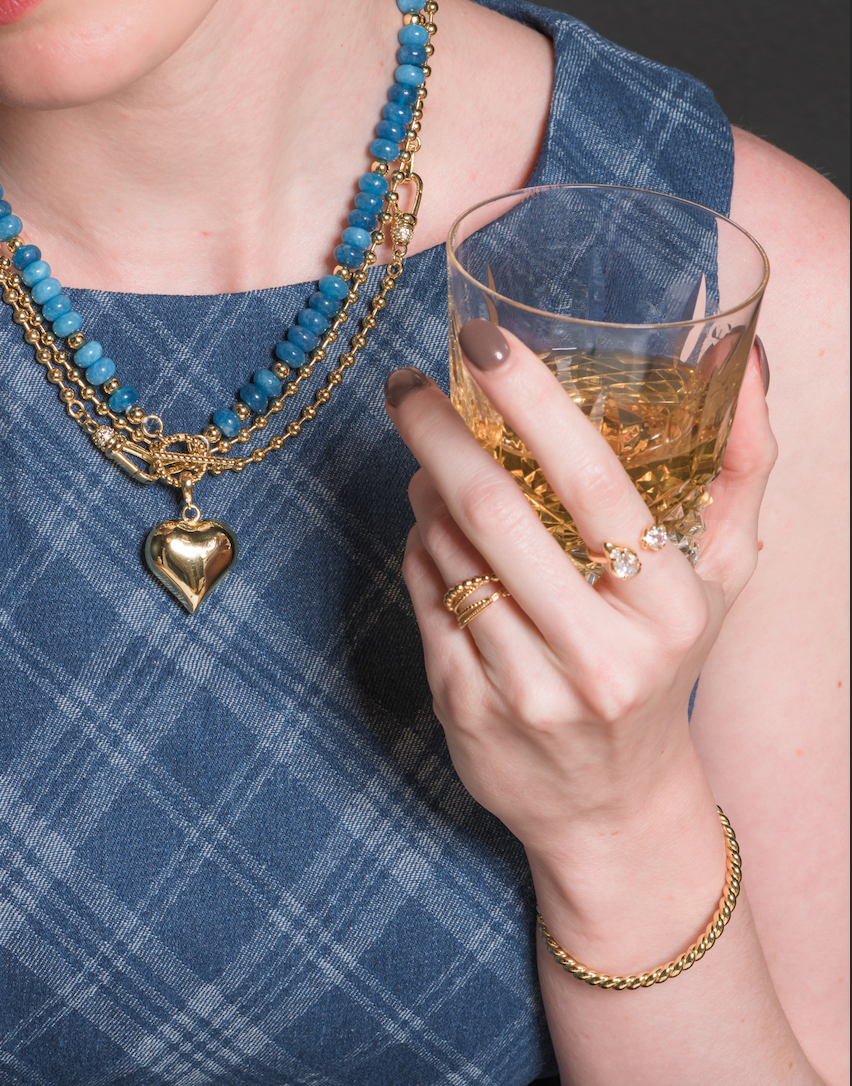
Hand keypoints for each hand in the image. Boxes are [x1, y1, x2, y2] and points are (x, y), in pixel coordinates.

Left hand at [384, 323, 775, 865]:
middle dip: (437, 429)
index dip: (531, 399)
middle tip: (407, 384)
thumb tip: (741, 353)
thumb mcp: (718, 575)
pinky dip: (419, 544)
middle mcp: (600, 653)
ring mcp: (526, 687)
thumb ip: (737, 463)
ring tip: (433, 462)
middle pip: (495, 510)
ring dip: (426, 487)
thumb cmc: (663, 664)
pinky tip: (436, 533)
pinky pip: (424, 592)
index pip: (592, 480)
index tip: (483, 341)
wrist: (613, 807)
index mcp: (668, 608)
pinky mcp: (465, 709)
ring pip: (447, 547)